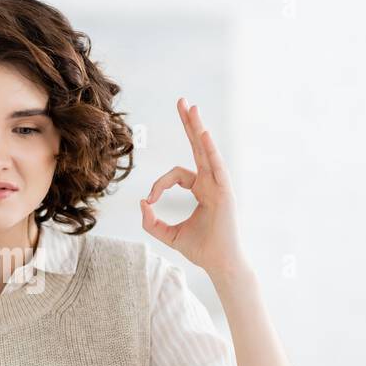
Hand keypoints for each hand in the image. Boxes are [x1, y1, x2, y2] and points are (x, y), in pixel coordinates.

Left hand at [140, 98, 247, 278]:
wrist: (218, 264)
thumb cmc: (199, 249)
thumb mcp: (168, 234)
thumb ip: (151, 221)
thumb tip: (141, 204)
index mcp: (201, 189)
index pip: (176, 174)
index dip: (158, 184)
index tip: (149, 201)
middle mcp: (212, 182)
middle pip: (198, 147)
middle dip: (189, 124)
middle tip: (182, 101)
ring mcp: (220, 185)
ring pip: (206, 151)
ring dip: (197, 128)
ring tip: (190, 107)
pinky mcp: (224, 192)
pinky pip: (216, 166)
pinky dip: (209, 150)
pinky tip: (203, 134)